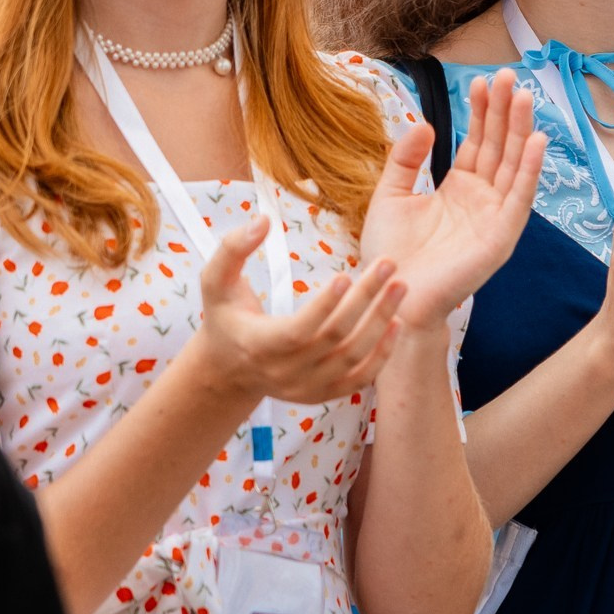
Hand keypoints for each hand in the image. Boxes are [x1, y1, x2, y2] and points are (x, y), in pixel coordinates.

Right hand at [192, 218, 404, 404]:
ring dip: (380, 323)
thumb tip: (263, 220)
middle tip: (389, 265)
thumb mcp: (215, 281)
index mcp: (258, 345)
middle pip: (334, 338)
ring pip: (353, 359)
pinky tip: (397, 324)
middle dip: (365, 300)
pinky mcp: (323, 394)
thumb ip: (233, 249)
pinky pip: (360, 379)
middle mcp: (283, 371)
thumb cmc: (225, 316)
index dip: (323, 305)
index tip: (346, 274)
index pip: (296, 331)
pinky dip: (382, 354)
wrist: (229, 368)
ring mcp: (305, 387)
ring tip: (399, 288)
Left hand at [358, 70, 546, 326]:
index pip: (477, 143)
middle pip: (498, 147)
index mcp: (458, 190)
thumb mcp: (390, 196)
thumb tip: (426, 123)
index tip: (481, 82)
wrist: (390, 295)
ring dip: (519, 130)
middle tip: (507, 74)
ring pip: (512, 165)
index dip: (480, 113)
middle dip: (503, 111)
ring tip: (522, 96)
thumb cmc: (390, 254)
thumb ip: (406, 160)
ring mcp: (494, 217)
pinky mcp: (501, 236)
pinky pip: (520, 197)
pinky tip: (536, 140)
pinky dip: (529, 169)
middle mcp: (482, 200)